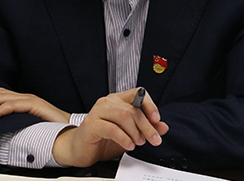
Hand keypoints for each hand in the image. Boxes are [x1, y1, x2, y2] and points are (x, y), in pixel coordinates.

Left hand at [0, 88, 69, 122]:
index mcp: (23, 99)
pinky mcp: (35, 106)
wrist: (70, 130)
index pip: (0, 93)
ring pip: (2, 98)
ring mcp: (30, 100)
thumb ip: (15, 120)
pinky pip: (12, 106)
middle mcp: (26, 96)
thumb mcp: (28, 123)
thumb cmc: (51, 129)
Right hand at [52, 88, 168, 166]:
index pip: (138, 93)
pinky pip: (111, 128)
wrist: (80, 149)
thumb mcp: (129, 134)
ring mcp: (98, 111)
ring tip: (138, 143)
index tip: (157, 120)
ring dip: (135, 132)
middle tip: (154, 139)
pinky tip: (129, 145)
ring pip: (124, 116)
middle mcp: (108, 102)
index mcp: (118, 99)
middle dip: (147, 126)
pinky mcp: (91, 124)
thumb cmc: (103, 139)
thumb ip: (145, 128)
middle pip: (133, 109)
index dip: (150, 105)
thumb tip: (163, 127)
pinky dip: (124, 138)